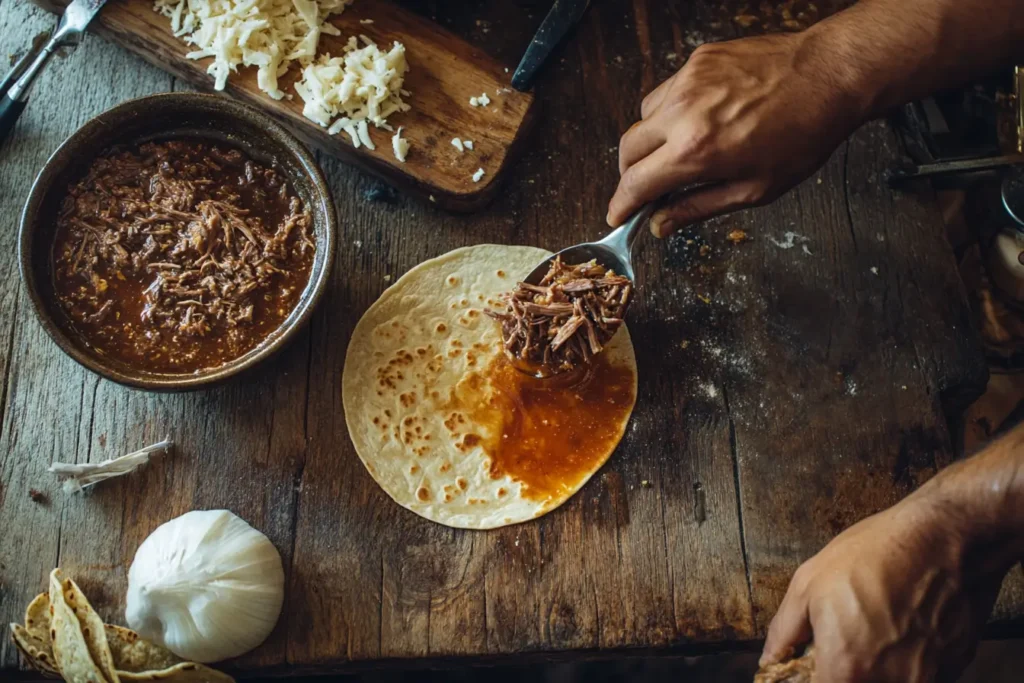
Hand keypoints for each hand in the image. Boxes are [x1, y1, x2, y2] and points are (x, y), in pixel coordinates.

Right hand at [607, 31, 864, 235]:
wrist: (831, 76)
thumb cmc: (803, 135)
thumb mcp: (754, 189)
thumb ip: (698, 207)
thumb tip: (661, 225)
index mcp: (695, 151)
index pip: (635, 183)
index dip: (621, 204)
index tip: (617, 215)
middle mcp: (682, 112)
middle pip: (627, 149)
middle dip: (630, 174)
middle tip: (647, 189)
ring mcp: (688, 81)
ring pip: (643, 118)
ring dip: (649, 142)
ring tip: (677, 152)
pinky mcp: (697, 60)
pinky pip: (666, 91)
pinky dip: (669, 112)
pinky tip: (695, 121)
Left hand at [760, 492, 1002, 682]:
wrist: (944, 538)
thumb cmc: (876, 555)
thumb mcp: (808, 583)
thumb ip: (784, 631)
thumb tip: (770, 657)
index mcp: (847, 668)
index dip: (813, 677)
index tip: (811, 663)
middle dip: (844, 671)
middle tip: (843, 640)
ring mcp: (926, 679)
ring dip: (877, 667)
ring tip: (876, 628)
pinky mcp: (954, 668)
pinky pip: (919, 675)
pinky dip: (906, 660)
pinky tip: (904, 626)